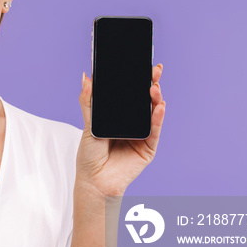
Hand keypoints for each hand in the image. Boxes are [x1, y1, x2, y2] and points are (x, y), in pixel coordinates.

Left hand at [75, 64, 165, 196]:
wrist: (94, 181)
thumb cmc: (90, 155)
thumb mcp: (88, 124)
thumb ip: (89, 102)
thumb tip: (86, 77)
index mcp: (119, 116)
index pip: (130, 95)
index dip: (137, 80)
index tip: (142, 65)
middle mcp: (132, 123)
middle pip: (145, 101)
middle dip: (151, 84)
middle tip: (155, 71)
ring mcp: (142, 134)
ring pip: (153, 113)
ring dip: (156, 99)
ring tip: (154, 89)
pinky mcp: (149, 147)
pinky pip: (155, 130)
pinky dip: (158, 118)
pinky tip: (160, 107)